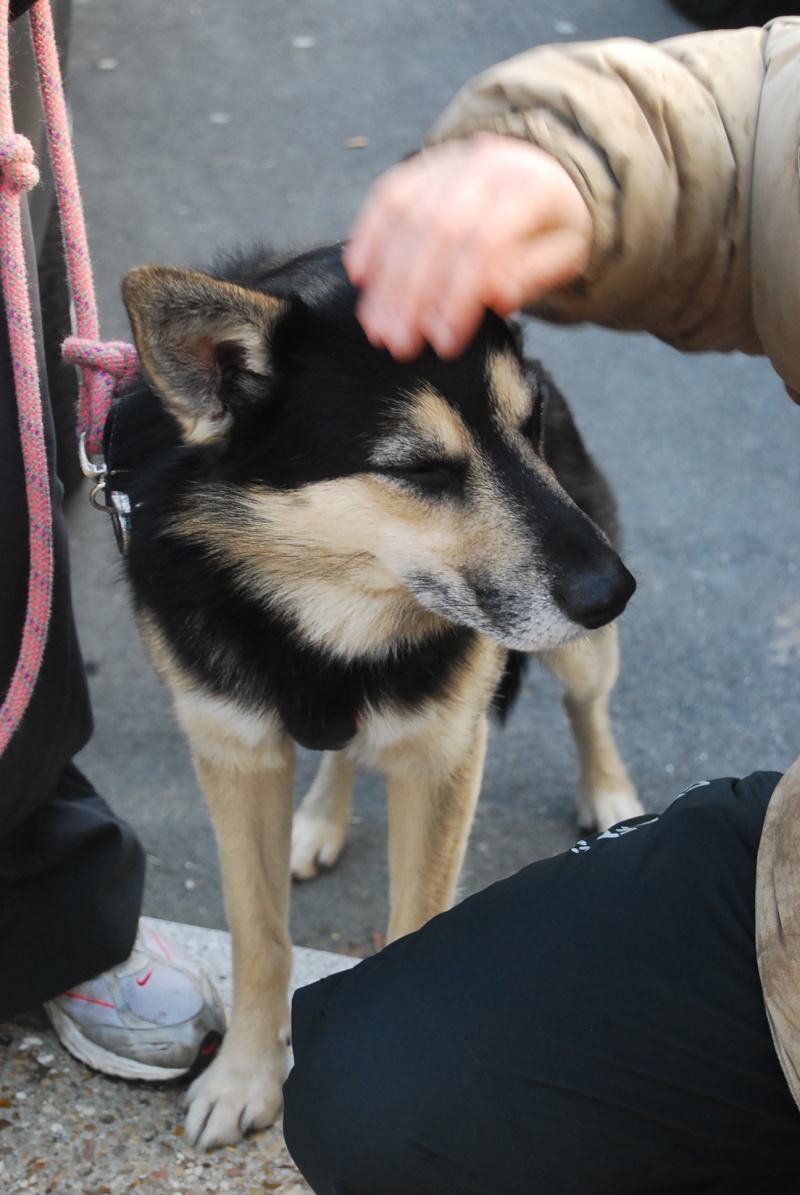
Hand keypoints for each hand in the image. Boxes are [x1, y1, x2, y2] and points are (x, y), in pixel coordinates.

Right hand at [344, 132, 592, 359]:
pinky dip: (368, 235)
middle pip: (436, 231)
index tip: (443, 343)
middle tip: (397, 342)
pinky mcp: (422, 166)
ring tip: (375, 325)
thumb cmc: (553, 225)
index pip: (483, 245)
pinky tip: (358, 274)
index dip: (458, 298)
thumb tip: (497, 298)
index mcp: (528, 189)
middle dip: (411, 295)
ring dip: (384, 277)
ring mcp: (448, 161)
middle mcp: (484, 167)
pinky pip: (387, 195)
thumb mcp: (566, 254)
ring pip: (405, 215)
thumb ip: (533, 274)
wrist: (547, 168)